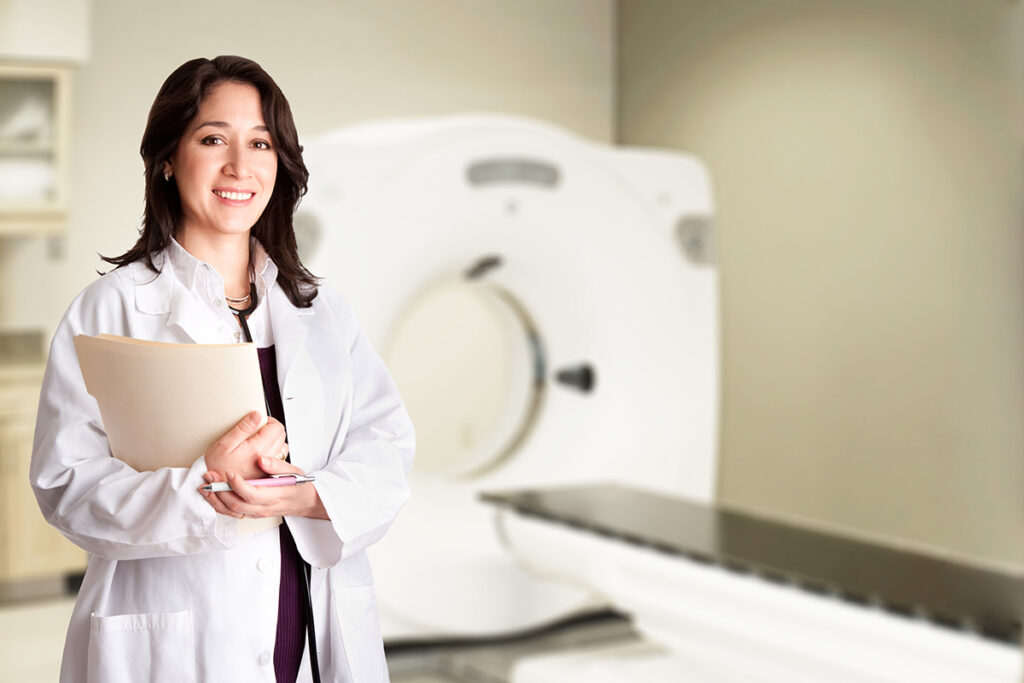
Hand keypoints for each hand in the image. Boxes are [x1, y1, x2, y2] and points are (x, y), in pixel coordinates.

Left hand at [199, 454, 328, 520]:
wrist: (304, 501)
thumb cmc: (299, 485)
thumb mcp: (294, 472)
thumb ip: (277, 466)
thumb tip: (261, 459)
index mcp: (274, 496)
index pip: (252, 494)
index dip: (238, 485)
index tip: (228, 472)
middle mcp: (264, 508)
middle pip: (238, 504)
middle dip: (221, 491)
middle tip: (210, 477)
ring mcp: (257, 513)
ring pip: (233, 510)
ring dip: (217, 499)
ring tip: (205, 486)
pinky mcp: (252, 513)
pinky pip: (233, 513)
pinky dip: (220, 505)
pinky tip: (212, 494)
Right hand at [204, 411, 288, 480]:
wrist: (214, 487)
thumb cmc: (216, 467)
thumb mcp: (225, 444)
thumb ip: (243, 428)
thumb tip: (257, 415)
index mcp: (258, 450)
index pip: (277, 428)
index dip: (269, 421)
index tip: (259, 421)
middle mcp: (267, 460)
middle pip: (281, 437)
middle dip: (271, 430)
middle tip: (256, 430)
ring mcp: (268, 468)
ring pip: (281, 448)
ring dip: (273, 442)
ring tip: (257, 442)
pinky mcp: (266, 474)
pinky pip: (277, 459)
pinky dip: (271, 453)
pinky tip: (258, 453)